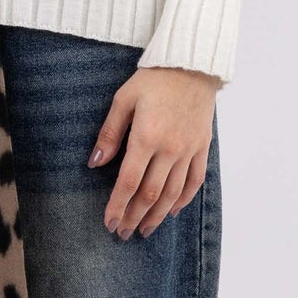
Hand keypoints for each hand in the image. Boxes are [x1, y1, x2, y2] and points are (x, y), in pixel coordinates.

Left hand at [88, 66, 219, 238]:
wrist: (192, 64)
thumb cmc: (153, 79)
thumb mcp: (124, 99)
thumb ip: (110, 133)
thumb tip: (95, 163)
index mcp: (146, 137)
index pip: (128, 182)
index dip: (118, 206)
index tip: (109, 223)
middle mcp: (170, 148)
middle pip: (150, 194)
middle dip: (134, 217)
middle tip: (122, 233)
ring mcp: (189, 150)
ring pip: (173, 193)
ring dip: (157, 215)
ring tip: (144, 230)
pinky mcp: (202, 147)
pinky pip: (195, 181)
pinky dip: (183, 200)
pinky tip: (171, 211)